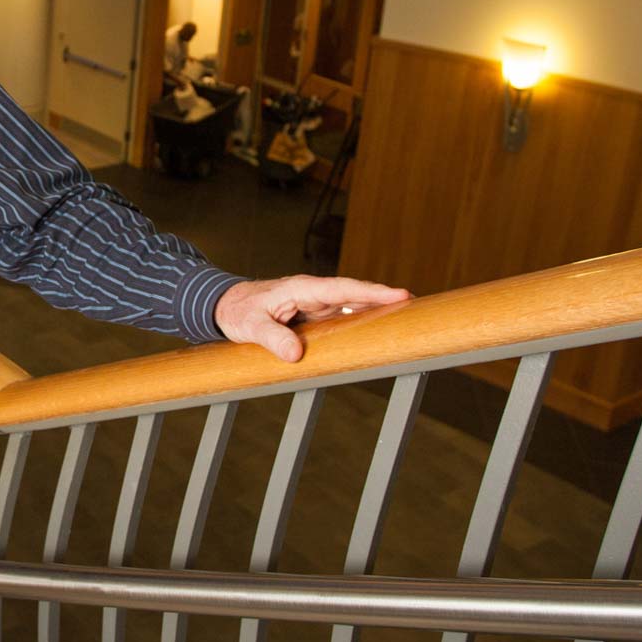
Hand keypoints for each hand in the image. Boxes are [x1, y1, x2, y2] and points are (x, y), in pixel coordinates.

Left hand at [214, 276, 410, 362]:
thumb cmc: (237, 311)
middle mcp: (313, 293)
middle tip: (416, 305)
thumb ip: (271, 338)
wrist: (225, 306)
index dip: (371, 291)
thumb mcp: (250, 326)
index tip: (399, 294)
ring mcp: (315, 303)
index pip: (343, 288)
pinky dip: (361, 319)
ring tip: (406, 318)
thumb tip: (295, 353)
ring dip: (376, 309)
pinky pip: (342, 315)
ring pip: (351, 305)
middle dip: (384, 298)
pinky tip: (377, 328)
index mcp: (302, 288)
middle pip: (355, 294)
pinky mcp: (314, 315)